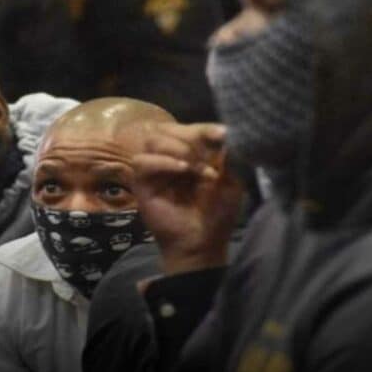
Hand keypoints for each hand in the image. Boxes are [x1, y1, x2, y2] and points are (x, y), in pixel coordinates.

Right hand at [133, 123, 243, 274]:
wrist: (203, 244)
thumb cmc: (217, 215)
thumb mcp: (230, 182)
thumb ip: (226, 157)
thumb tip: (225, 133)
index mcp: (189, 154)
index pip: (189, 129)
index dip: (204, 127)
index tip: (222, 133)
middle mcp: (169, 158)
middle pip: (167, 128)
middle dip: (190, 136)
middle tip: (206, 154)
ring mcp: (153, 171)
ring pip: (152, 140)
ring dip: (177, 148)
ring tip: (194, 167)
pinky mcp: (141, 184)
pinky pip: (142, 161)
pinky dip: (163, 161)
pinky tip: (181, 170)